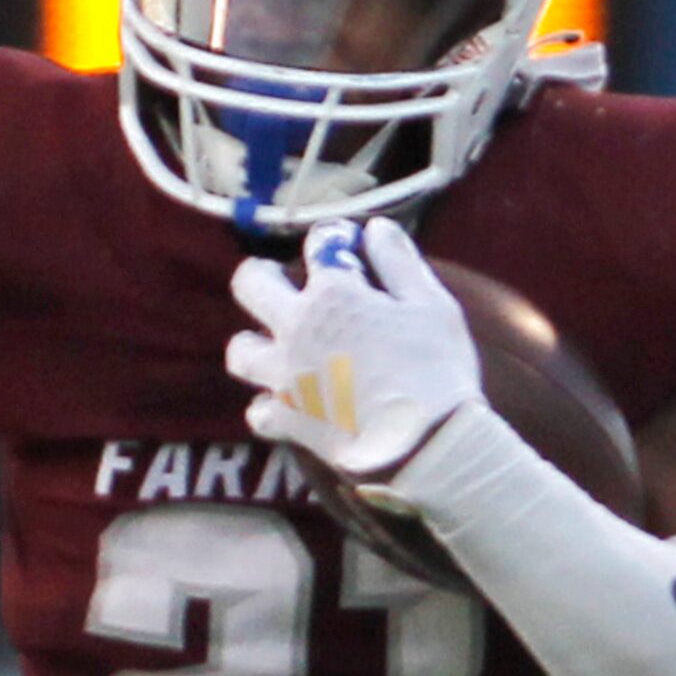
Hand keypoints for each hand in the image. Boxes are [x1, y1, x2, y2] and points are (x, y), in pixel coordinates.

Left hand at [226, 217, 483, 478]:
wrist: (423, 445)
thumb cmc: (436, 369)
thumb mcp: (432, 304)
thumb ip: (399, 261)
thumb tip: (375, 229)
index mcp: (333, 292)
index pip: (320, 242)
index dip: (335, 239)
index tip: (348, 248)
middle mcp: (296, 327)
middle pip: (250, 284)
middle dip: (262, 276)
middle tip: (280, 284)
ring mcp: (284, 376)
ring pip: (239, 351)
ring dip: (254, 344)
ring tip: (276, 347)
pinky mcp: (285, 420)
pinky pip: (258, 412)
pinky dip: (270, 408)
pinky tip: (290, 405)